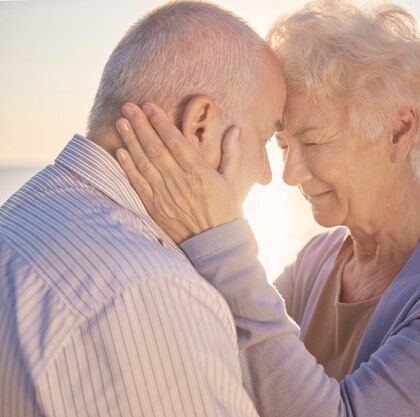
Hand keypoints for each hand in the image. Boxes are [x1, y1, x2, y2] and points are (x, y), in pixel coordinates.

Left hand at [115, 102, 243, 243]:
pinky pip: (139, 183)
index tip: (150, 106)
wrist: (216, 244)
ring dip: (131, 141)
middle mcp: (180, 181)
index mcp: (200, 172)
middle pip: (156, 147)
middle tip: (129, 106)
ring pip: (144, 162)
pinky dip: (129, 167)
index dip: (161, 122)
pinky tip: (121, 152)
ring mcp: (165, 195)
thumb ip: (232, 153)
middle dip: (141, 125)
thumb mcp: (232, 180)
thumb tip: (236, 129)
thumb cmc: (226, 211)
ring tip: (122, 122)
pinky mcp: (155, 207)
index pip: (175, 141)